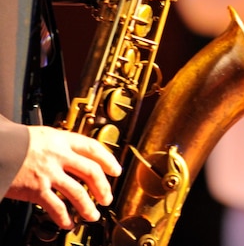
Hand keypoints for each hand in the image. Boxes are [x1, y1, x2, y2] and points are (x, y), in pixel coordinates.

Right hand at [4, 126, 121, 229]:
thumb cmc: (13, 141)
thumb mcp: (41, 136)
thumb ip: (58, 145)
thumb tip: (73, 154)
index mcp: (61, 139)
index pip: (93, 148)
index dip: (108, 160)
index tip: (116, 170)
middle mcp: (59, 156)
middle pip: (91, 172)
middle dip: (103, 187)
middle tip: (107, 197)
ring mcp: (48, 173)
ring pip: (78, 192)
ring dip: (88, 207)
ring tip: (92, 215)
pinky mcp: (36, 189)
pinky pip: (56, 207)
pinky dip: (64, 217)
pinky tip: (68, 223)